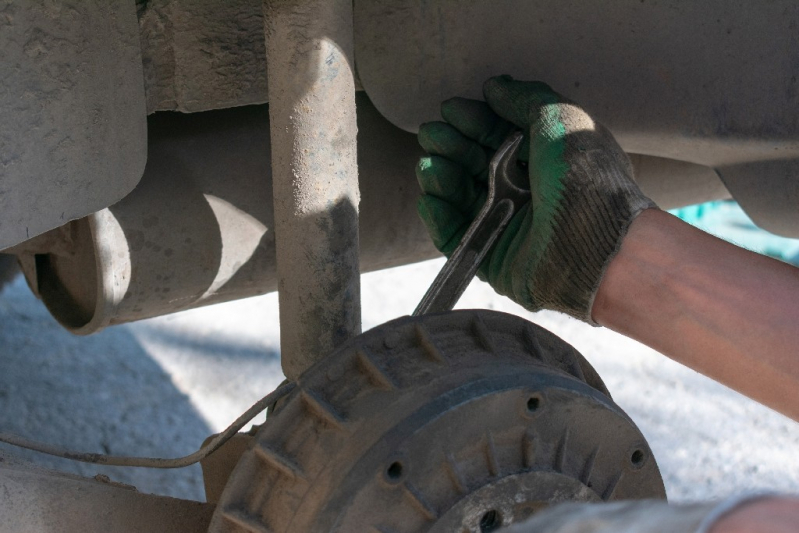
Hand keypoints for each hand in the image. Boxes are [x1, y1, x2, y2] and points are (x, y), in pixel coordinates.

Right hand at [416, 75, 655, 322]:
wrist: (595, 244)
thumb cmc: (586, 179)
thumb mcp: (560, 119)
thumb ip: (525, 99)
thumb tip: (495, 86)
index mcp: (546, 159)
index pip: (499, 136)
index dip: (473, 121)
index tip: (451, 110)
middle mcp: (527, 191)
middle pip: (474, 164)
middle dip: (450, 145)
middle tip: (432, 134)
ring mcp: (507, 225)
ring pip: (461, 197)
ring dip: (440, 177)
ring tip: (429, 165)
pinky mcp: (491, 258)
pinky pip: (456, 236)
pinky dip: (439, 217)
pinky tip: (430, 199)